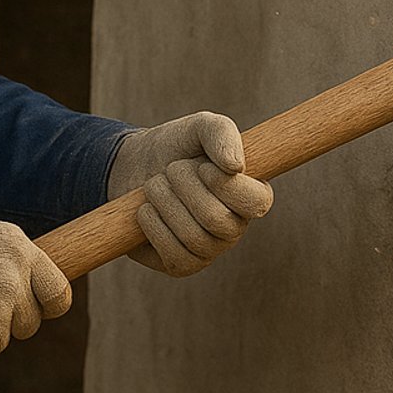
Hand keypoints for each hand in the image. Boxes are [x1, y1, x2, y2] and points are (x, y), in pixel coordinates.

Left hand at [107, 111, 273, 276]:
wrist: (136, 166)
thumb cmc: (176, 147)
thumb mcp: (199, 127)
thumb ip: (221, 133)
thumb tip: (235, 166)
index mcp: (252, 195)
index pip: (257, 202)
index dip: (225, 184)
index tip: (202, 165)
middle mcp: (235, 227)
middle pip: (216, 220)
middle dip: (184, 187)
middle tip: (170, 170)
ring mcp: (209, 249)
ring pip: (193, 237)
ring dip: (164, 202)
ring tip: (155, 186)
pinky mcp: (182, 265)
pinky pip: (174, 256)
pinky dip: (153, 226)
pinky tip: (146, 210)